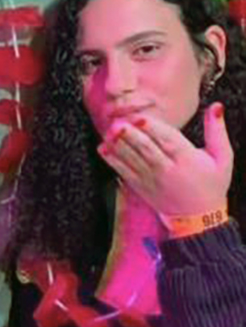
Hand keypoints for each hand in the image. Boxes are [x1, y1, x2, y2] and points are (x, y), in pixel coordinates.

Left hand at [98, 103, 231, 217]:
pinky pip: (124, 172)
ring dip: (119, 145)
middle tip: (118, 123)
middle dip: (131, 136)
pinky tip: (103, 148)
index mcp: (187, 160)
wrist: (199, 219)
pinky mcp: (141, 187)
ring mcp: (151, 180)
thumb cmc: (211, 185)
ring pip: (133, 160)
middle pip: (147, 150)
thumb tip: (215, 106)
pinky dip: (112, 160)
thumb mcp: (223, 159)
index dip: (154, 130)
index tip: (141, 118)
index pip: (169, 142)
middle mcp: (167, 170)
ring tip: (108, 132)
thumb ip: (217, 131)